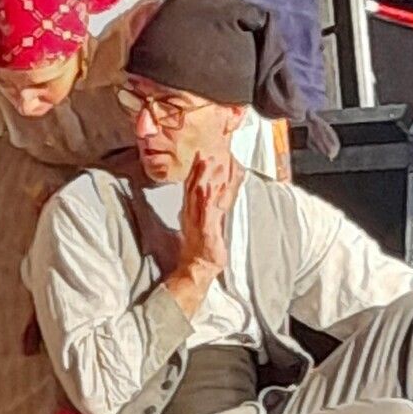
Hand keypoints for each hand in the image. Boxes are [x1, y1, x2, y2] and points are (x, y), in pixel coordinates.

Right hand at [177, 151, 243, 276]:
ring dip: (204, 176)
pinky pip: (206, 210)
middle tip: (208, 148)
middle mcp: (192, 211)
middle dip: (201, 166)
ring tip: (208, 159)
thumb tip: (219, 189)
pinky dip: (207, 197)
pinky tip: (209, 186)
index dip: (198, 167)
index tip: (204, 150)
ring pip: (200, 193)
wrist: (199, 265)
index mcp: (192, 208)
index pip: (194, 184)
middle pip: (195, 184)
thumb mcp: (210, 220)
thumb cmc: (205, 244)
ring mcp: (198, 219)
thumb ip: (213, 204)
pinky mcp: (205, 228)